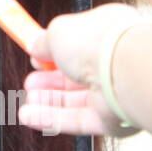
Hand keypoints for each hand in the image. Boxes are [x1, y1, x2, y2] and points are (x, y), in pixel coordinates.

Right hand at [17, 3, 142, 137]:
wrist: (124, 71)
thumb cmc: (100, 42)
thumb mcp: (58, 31)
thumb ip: (44, 41)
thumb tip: (34, 44)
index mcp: (108, 35)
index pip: (79, 45)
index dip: (54, 52)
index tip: (36, 56)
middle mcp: (113, 64)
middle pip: (76, 77)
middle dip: (49, 81)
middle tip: (30, 82)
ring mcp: (114, 93)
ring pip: (76, 101)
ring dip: (48, 101)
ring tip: (27, 101)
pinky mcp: (111, 119)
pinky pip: (78, 120)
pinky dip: (52, 119)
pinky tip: (30, 116)